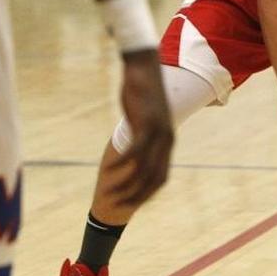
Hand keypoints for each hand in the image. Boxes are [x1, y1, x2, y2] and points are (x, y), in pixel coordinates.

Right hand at [107, 49, 173, 206]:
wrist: (145, 69)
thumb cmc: (143, 93)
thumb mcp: (145, 118)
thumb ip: (143, 134)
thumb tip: (136, 146)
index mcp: (168, 142)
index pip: (161, 177)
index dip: (148, 194)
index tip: (133, 203)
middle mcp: (167, 141)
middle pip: (154, 179)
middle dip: (137, 196)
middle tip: (119, 206)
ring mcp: (158, 134)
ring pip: (144, 169)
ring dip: (126, 183)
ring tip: (110, 192)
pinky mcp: (146, 124)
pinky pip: (134, 152)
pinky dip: (122, 163)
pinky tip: (108, 170)